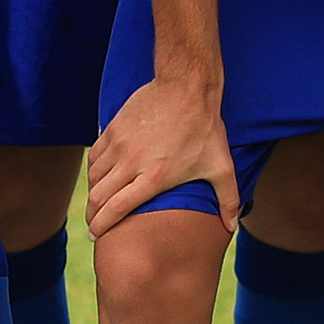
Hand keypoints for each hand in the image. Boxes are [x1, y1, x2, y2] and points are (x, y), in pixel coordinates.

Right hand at [85, 69, 237, 233]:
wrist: (186, 87)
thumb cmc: (204, 128)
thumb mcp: (220, 166)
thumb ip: (227, 199)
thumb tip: (231, 227)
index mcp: (154, 177)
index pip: (116, 209)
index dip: (101, 227)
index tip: (96, 237)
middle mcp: (132, 163)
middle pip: (98, 197)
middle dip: (92, 216)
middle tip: (94, 225)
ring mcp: (119, 145)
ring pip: (93, 177)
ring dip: (94, 193)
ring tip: (100, 202)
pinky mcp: (113, 129)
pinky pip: (94, 157)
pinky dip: (93, 171)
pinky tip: (101, 176)